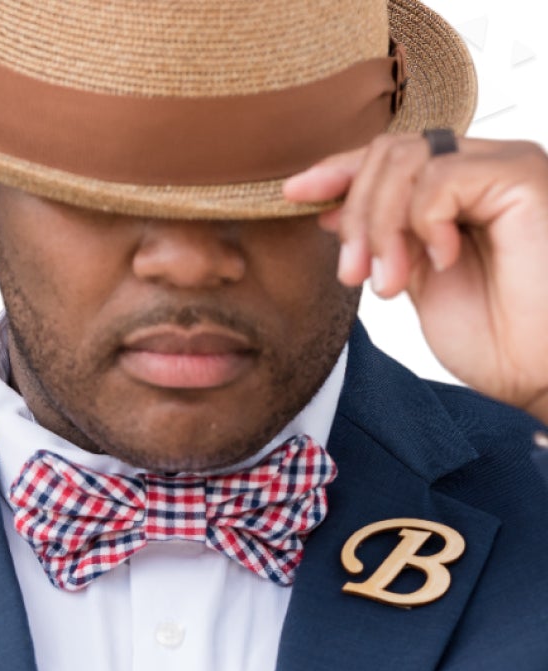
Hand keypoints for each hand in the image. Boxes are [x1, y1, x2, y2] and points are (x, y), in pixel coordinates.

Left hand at [281, 133, 547, 425]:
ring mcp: (507, 168)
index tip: (294, 195)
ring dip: (381, 226)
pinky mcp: (523, 176)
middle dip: (356, 213)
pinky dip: (423, 223)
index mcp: (463, 189)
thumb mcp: (412, 277)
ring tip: (391, 282)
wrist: (536, 370)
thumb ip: (381, 235)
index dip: (337, 171)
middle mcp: (488, 168)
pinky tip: (442, 262)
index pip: (389, 156)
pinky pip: (440, 178)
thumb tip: (328, 205)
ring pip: (406, 160)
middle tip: (354, 273)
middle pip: (389, 152)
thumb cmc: (493, 336)